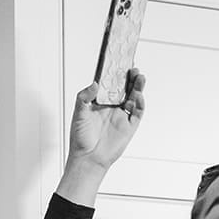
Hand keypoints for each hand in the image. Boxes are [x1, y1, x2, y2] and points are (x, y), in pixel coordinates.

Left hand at [56, 72, 146, 204]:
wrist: (87, 158)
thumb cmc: (80, 138)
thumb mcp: (78, 113)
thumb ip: (84, 96)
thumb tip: (95, 83)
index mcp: (101, 102)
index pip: (111, 83)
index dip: (116, 72)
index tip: (120, 60)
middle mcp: (113, 107)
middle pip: (125, 88)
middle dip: (130, 77)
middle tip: (132, 66)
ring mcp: (122, 116)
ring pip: (134, 97)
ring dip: (138, 86)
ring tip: (139, 75)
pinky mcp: (130, 126)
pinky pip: (138, 112)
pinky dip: (140, 103)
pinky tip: (138, 95)